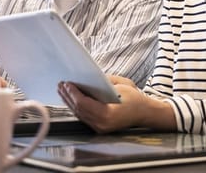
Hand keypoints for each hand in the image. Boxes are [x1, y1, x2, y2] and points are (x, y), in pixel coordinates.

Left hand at [58, 75, 175, 132]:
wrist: (145, 113)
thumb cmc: (135, 98)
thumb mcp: (122, 84)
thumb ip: (104, 81)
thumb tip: (87, 77)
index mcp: (108, 114)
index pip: (84, 104)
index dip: (73, 93)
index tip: (67, 83)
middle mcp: (102, 124)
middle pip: (78, 110)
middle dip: (68, 96)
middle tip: (61, 84)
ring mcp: (99, 128)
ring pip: (79, 114)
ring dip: (69, 102)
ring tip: (62, 90)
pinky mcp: (99, 127)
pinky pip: (84, 116)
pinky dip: (76, 107)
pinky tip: (71, 99)